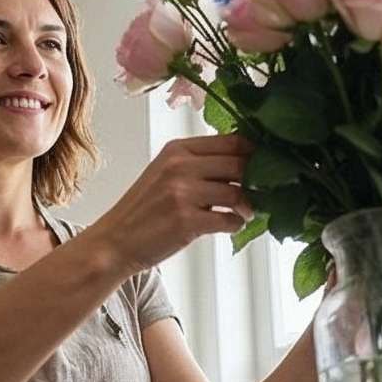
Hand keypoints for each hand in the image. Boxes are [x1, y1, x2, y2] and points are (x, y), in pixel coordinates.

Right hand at [87, 133, 254, 274]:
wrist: (115, 241)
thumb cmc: (145, 209)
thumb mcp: (166, 173)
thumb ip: (199, 164)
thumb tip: (246, 161)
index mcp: (178, 149)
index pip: (232, 140)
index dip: (255, 153)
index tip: (266, 165)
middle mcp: (180, 166)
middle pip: (239, 165)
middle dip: (256, 181)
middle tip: (260, 193)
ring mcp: (182, 193)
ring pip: (238, 194)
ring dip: (248, 206)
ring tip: (244, 212)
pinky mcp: (187, 222)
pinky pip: (229, 220)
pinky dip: (235, 225)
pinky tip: (229, 226)